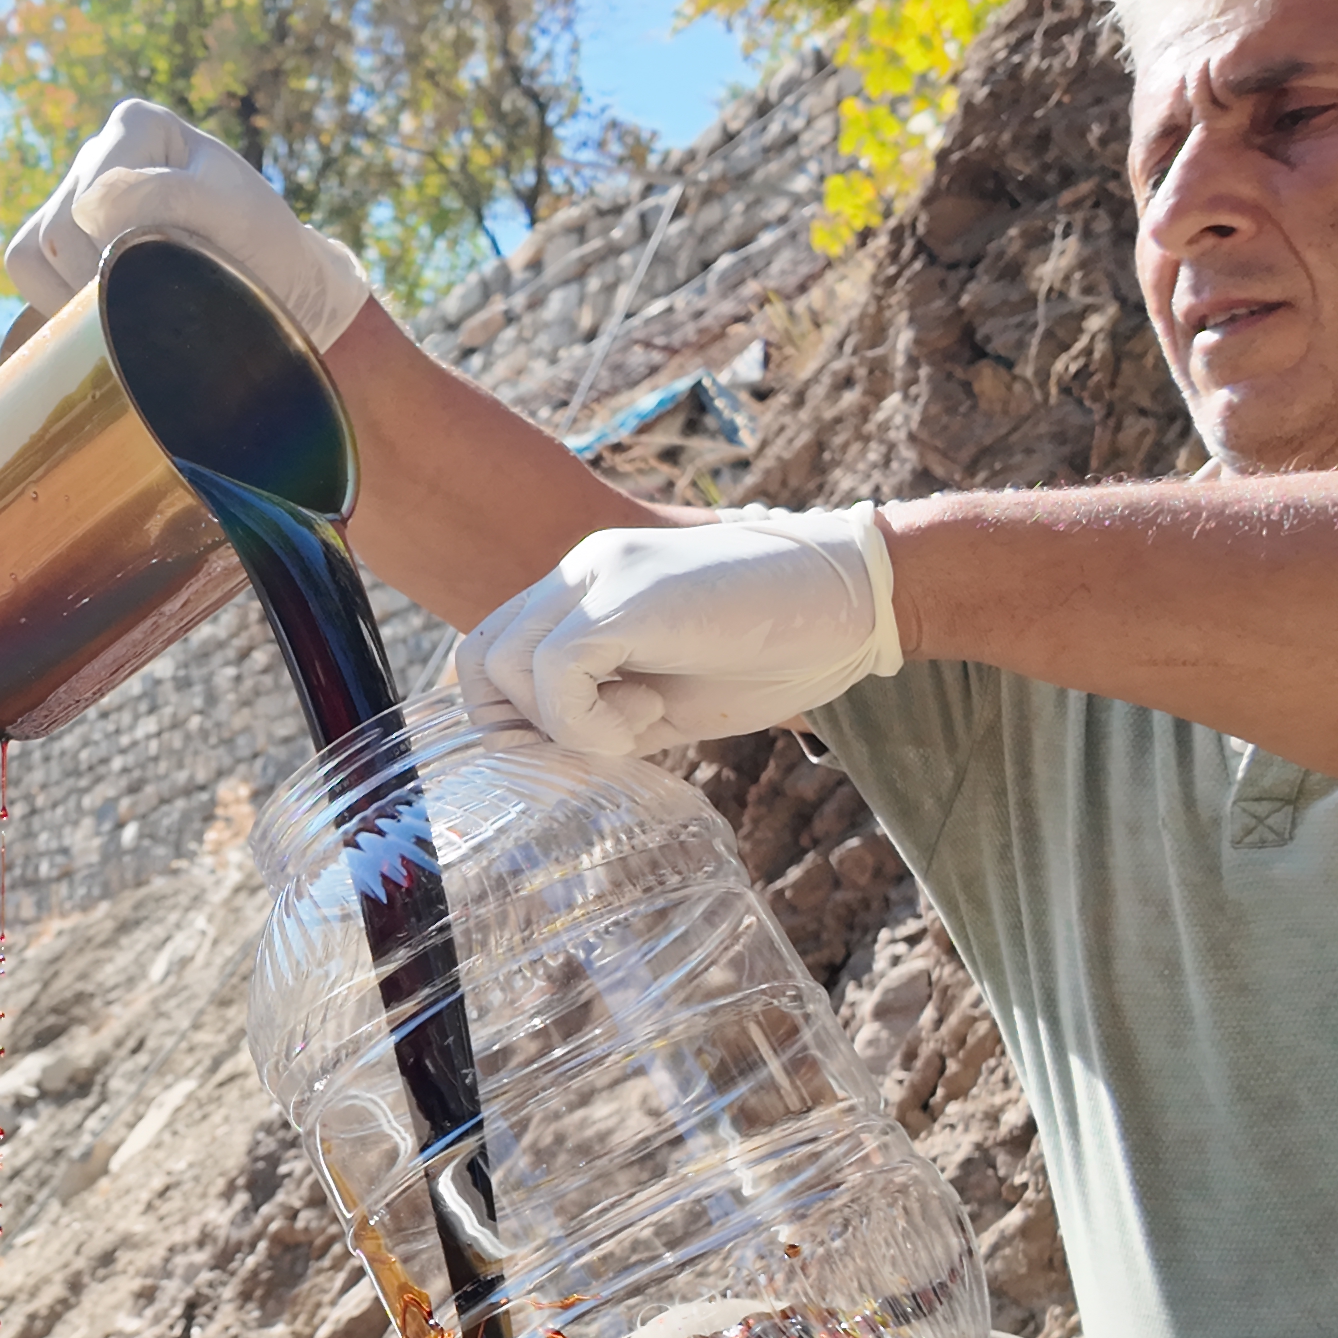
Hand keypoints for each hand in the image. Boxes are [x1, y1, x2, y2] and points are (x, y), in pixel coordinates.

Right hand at [4, 99, 371, 352]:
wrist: (279, 284)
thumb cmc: (264, 246)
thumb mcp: (233, 212)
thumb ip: (169, 196)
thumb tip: (90, 206)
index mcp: (138, 126)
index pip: (92, 198)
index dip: (115, 254)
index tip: (162, 284)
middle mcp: (98, 154)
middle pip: (57, 231)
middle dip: (98, 283)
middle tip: (150, 314)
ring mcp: (75, 196)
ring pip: (32, 253)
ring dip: (73, 299)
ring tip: (130, 316)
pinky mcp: (62, 241)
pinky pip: (26, 269)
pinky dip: (52, 304)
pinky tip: (100, 318)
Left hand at [452, 508, 901, 755]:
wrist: (859, 604)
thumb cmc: (777, 651)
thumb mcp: (669, 694)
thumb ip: (603, 715)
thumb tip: (548, 766)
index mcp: (588, 589)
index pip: (491, 654)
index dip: (513, 720)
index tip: (581, 754)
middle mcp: (581, 570)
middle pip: (478, 660)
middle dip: (522, 730)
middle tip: (603, 747)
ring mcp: (599, 576)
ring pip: (504, 667)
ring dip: (565, 724)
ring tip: (644, 722)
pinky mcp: (626, 598)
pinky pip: (555, 675)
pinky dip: (589, 722)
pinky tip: (654, 715)